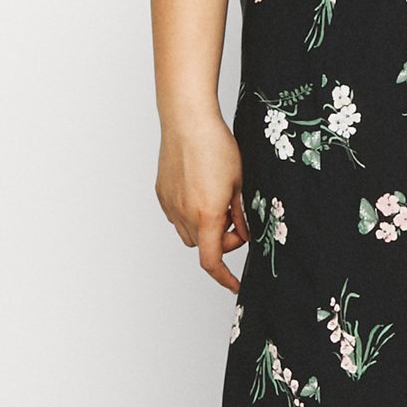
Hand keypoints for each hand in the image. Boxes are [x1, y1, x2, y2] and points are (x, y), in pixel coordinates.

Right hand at [156, 113, 249, 290]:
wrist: (188, 121)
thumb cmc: (216, 146)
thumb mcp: (239, 183)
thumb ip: (241, 214)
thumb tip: (245, 234)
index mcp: (206, 216)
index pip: (212, 261)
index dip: (225, 278)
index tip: (236, 284)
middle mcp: (184, 215)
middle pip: (202, 246)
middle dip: (221, 242)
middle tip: (236, 220)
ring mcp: (169, 205)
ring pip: (188, 233)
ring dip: (204, 229)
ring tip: (218, 202)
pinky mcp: (161, 193)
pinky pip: (176, 216)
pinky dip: (190, 214)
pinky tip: (201, 191)